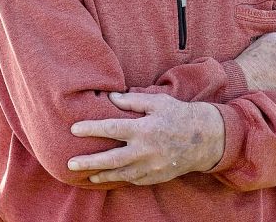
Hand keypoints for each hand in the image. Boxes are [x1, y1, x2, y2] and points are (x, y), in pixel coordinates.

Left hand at [67, 92, 223, 184]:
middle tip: (70, 163)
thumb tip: (111, 98)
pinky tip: (111, 175)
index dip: (91, 129)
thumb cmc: (180, 115)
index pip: (111, 129)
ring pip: (120, 173)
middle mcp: (145, 150)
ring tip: (87, 174)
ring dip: (102, 174)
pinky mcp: (156, 176)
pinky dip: (121, 177)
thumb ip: (134, 101)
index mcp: (144, 129)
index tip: (74, 129)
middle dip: (88, 162)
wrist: (205, 139)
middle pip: (110, 159)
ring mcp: (151, 166)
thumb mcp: (159, 102)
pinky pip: (134, 179)